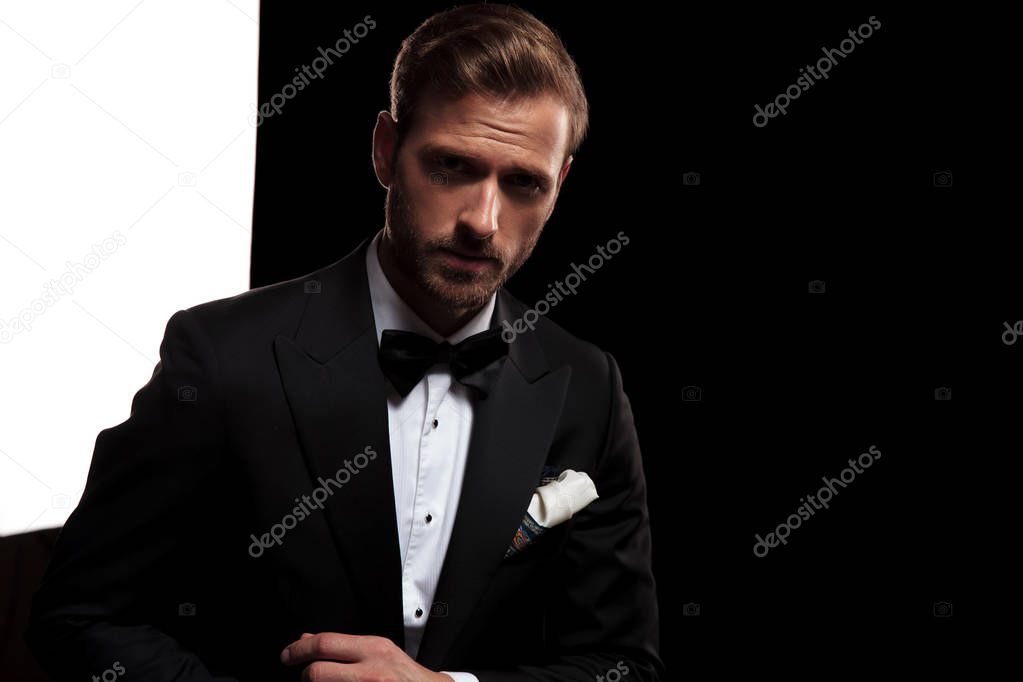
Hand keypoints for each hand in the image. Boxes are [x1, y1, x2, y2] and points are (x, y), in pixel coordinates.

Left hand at [280, 632, 452, 681]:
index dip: (298, 649)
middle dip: (303, 675)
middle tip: (301, 676)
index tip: (288, 655)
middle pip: (316, 672)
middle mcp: (371, 671)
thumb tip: (307, 639)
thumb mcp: (378, 652)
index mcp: (374, 649)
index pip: (325, 644)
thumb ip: (344, 647)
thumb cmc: (405, 677)